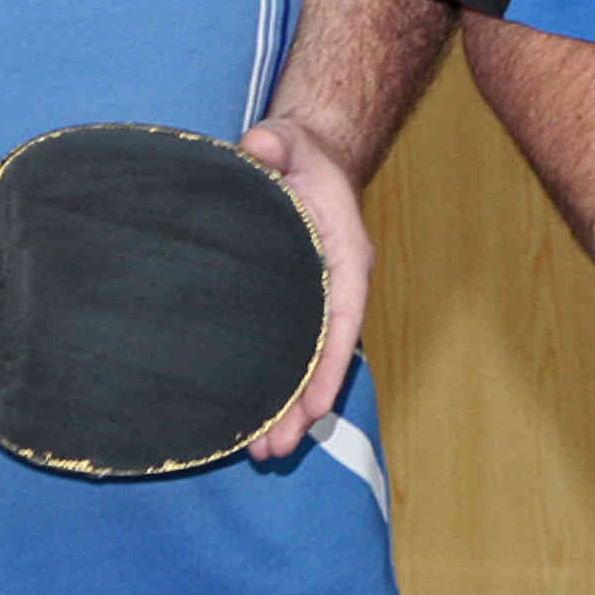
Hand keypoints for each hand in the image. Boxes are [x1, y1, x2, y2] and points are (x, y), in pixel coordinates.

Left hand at [242, 114, 372, 460]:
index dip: (331, 366)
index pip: (343, 317)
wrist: (302, 156)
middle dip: (302, 408)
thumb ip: (275, 142)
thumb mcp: (288, 141)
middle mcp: (335, 286)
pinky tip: (250, 419)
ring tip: (260, 453)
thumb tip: (258, 146)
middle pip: (324, 357)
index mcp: (345, 255)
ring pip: (306, 364)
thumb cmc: (298, 153)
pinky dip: (276, 387)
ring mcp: (313, 301)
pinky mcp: (289, 307)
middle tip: (273, 450)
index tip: (314, 408)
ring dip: (288, 409)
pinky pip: (287, 353)